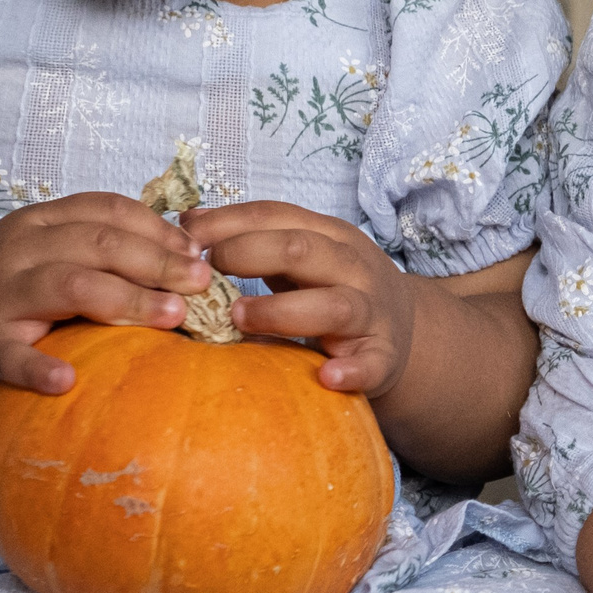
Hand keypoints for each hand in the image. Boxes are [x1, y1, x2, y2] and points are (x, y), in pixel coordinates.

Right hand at [0, 192, 208, 394]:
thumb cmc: (15, 286)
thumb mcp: (53, 251)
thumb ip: (106, 247)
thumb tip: (189, 256)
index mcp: (41, 220)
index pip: (106, 211)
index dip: (158, 229)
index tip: (200, 252)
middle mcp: (18, 248)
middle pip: (96, 244)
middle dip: (156, 262)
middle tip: (202, 283)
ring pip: (66, 286)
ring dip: (125, 300)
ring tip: (171, 316)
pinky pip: (9, 354)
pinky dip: (37, 367)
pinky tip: (67, 381)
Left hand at [177, 202, 418, 397]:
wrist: (407, 331)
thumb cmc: (336, 289)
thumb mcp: (302, 256)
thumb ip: (252, 239)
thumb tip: (187, 222)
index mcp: (331, 236)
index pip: (276, 215)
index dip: (228, 222)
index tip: (185, 237)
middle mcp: (353, 267)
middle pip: (302, 249)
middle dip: (247, 254)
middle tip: (204, 275)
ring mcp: (371, 312)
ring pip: (333, 305)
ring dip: (281, 311)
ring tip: (238, 319)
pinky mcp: (382, 357)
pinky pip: (370, 364)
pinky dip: (350, 370)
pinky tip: (325, 376)